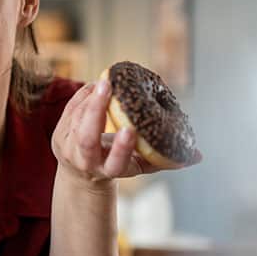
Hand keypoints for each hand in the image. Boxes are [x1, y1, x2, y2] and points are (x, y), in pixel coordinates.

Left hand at [51, 80, 202, 187]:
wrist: (80, 173)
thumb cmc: (116, 164)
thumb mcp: (138, 165)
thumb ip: (164, 158)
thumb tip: (198, 155)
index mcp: (108, 170)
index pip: (115, 162)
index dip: (122, 147)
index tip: (130, 129)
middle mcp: (85, 162)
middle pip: (87, 138)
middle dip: (96, 110)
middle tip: (106, 85)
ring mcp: (68, 149)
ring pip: (76, 120)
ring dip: (89, 98)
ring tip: (105, 81)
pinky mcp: (58, 134)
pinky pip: (69, 110)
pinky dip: (82, 96)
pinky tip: (95, 85)